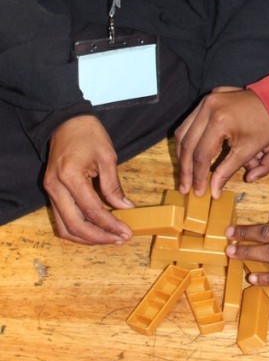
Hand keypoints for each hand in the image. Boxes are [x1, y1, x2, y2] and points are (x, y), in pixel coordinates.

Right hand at [44, 115, 134, 244]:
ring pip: (65, 227)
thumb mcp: (107, 156)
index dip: (110, 225)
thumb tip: (125, 207)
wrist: (67, 121)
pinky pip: (62, 219)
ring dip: (86, 238)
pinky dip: (77, 229)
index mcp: (70, 176)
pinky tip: (95, 230)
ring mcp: (50, 191)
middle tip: (120, 239)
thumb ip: (114, 185)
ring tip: (109, 239)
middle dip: (99, 237)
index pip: (92, 210)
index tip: (126, 232)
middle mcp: (56, 188)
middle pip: (75, 225)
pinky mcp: (51, 192)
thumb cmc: (88, 134)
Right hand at [175, 87, 268, 197]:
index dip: (198, 176)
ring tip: (185, 173)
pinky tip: (189, 154)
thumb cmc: (267, 126)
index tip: (198, 192)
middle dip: (185, 168)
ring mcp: (207, 100)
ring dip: (183, 154)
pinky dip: (188, 138)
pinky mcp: (209, 97)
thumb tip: (213, 192)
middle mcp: (208, 107)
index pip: (201, 155)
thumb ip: (226, 172)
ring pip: (183, 131)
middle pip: (187, 143)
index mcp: (219, 121)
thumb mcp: (248, 151)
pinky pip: (190, 120)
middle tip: (185, 187)